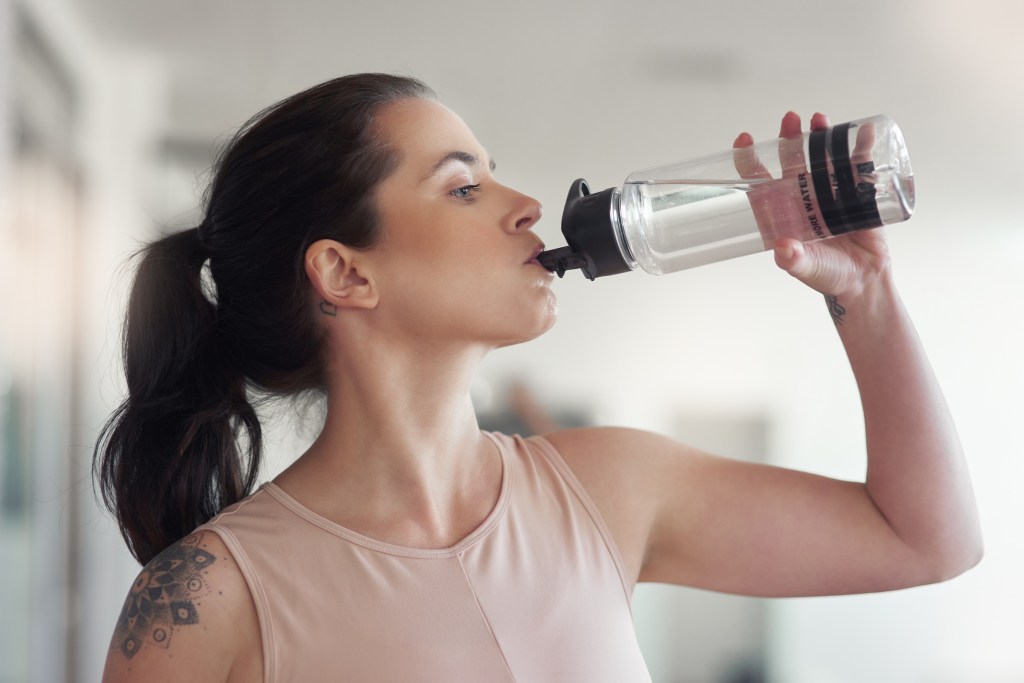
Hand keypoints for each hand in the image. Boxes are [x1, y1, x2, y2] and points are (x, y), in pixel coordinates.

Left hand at [733, 112, 891, 297]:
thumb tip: (783, 249)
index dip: (749, 161)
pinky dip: (861, 147)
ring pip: (821, 157)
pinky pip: (858, 165)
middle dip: (789, 138)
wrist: (864, 279)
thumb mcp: (806, 268)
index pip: (759, 182)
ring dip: (821, 136)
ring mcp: (828, 192)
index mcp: (782, 212)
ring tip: (820, 119)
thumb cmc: (828, 274)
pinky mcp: (856, 191)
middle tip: (790, 119)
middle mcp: (802, 197)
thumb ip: (793, 260)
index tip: (743, 140)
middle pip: (791, 161)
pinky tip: (865, 132)